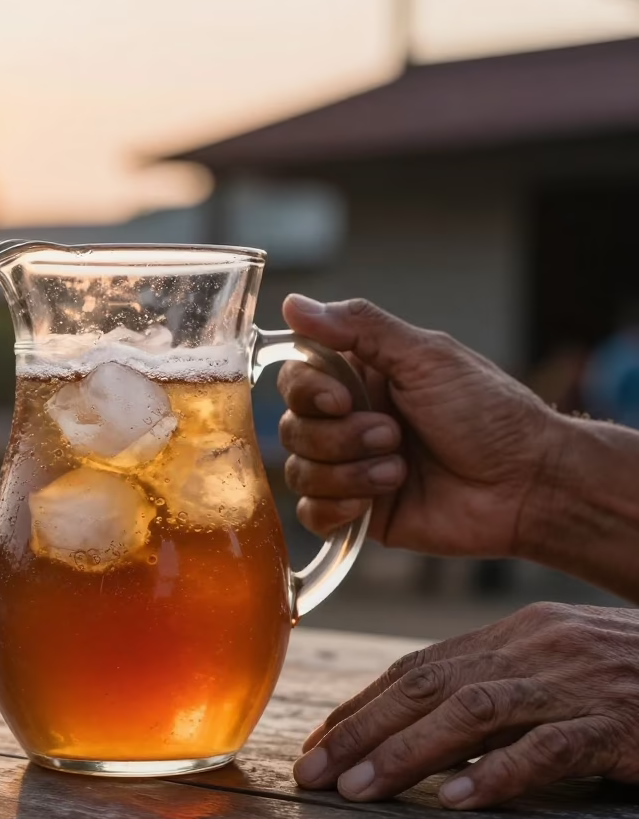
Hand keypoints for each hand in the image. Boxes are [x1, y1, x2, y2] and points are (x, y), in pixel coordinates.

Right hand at [277, 295, 564, 556]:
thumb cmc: (489, 414)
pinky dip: (335, 507)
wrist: (526, 485)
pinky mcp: (358, 513)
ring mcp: (350, 468)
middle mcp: (349, 421)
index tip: (342, 400)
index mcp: (362, 378)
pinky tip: (374, 501)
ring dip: (348, 472)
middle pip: (292, 428)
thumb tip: (293, 304)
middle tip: (393, 436)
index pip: (296, 378)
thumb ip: (358, 327)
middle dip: (339, 437)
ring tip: (398, 471)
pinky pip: (310, 514)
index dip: (307, 392)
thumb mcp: (427, 356)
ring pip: (299, 471)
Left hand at [294, 603, 638, 808]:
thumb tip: (421, 734)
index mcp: (511, 635)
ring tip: (361, 791)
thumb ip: (491, 690)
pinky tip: (458, 799)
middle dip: (361, 731)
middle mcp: (533, 648)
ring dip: (408, 753)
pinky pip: (550, 747)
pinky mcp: (618, 721)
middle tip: (313, 772)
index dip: (361, 706)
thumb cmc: (628, 677)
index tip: (319, 742)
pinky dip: (499, 774)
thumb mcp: (551, 671)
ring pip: (473, 713)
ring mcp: (575, 682)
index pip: (416, 668)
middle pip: (427, 687)